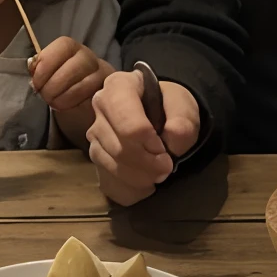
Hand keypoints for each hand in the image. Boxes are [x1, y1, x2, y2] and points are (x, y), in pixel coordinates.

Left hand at [29, 38, 111, 113]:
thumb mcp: (48, 72)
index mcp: (71, 48)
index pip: (63, 45)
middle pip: (73, 67)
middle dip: (53, 85)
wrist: (81, 95)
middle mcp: (88, 57)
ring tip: (53, 102)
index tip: (36, 81)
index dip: (46, 63)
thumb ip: (40, 68)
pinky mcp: (104, 90)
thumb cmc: (60, 81)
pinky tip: (64, 106)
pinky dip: (72, 103)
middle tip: (44, 96)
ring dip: (62, 97)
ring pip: (82, 84)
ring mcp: (100, 74)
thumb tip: (33, 70)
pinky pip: (89, 97)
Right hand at [86, 71, 200, 205]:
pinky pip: (109, 184)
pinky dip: (131, 190)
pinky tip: (145, 184)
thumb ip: (182, 123)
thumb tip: (171, 141)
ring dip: (140, 179)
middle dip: (147, 165)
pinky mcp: (95, 158)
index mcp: (118, 86)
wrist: (161, 113)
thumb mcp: (183, 107)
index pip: (128, 125)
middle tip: (168, 166)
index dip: (149, 143)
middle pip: (119, 149)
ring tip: (158, 174)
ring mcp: (94, 134)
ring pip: (112, 167)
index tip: (165, 149)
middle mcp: (99, 107)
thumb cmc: (168, 106)